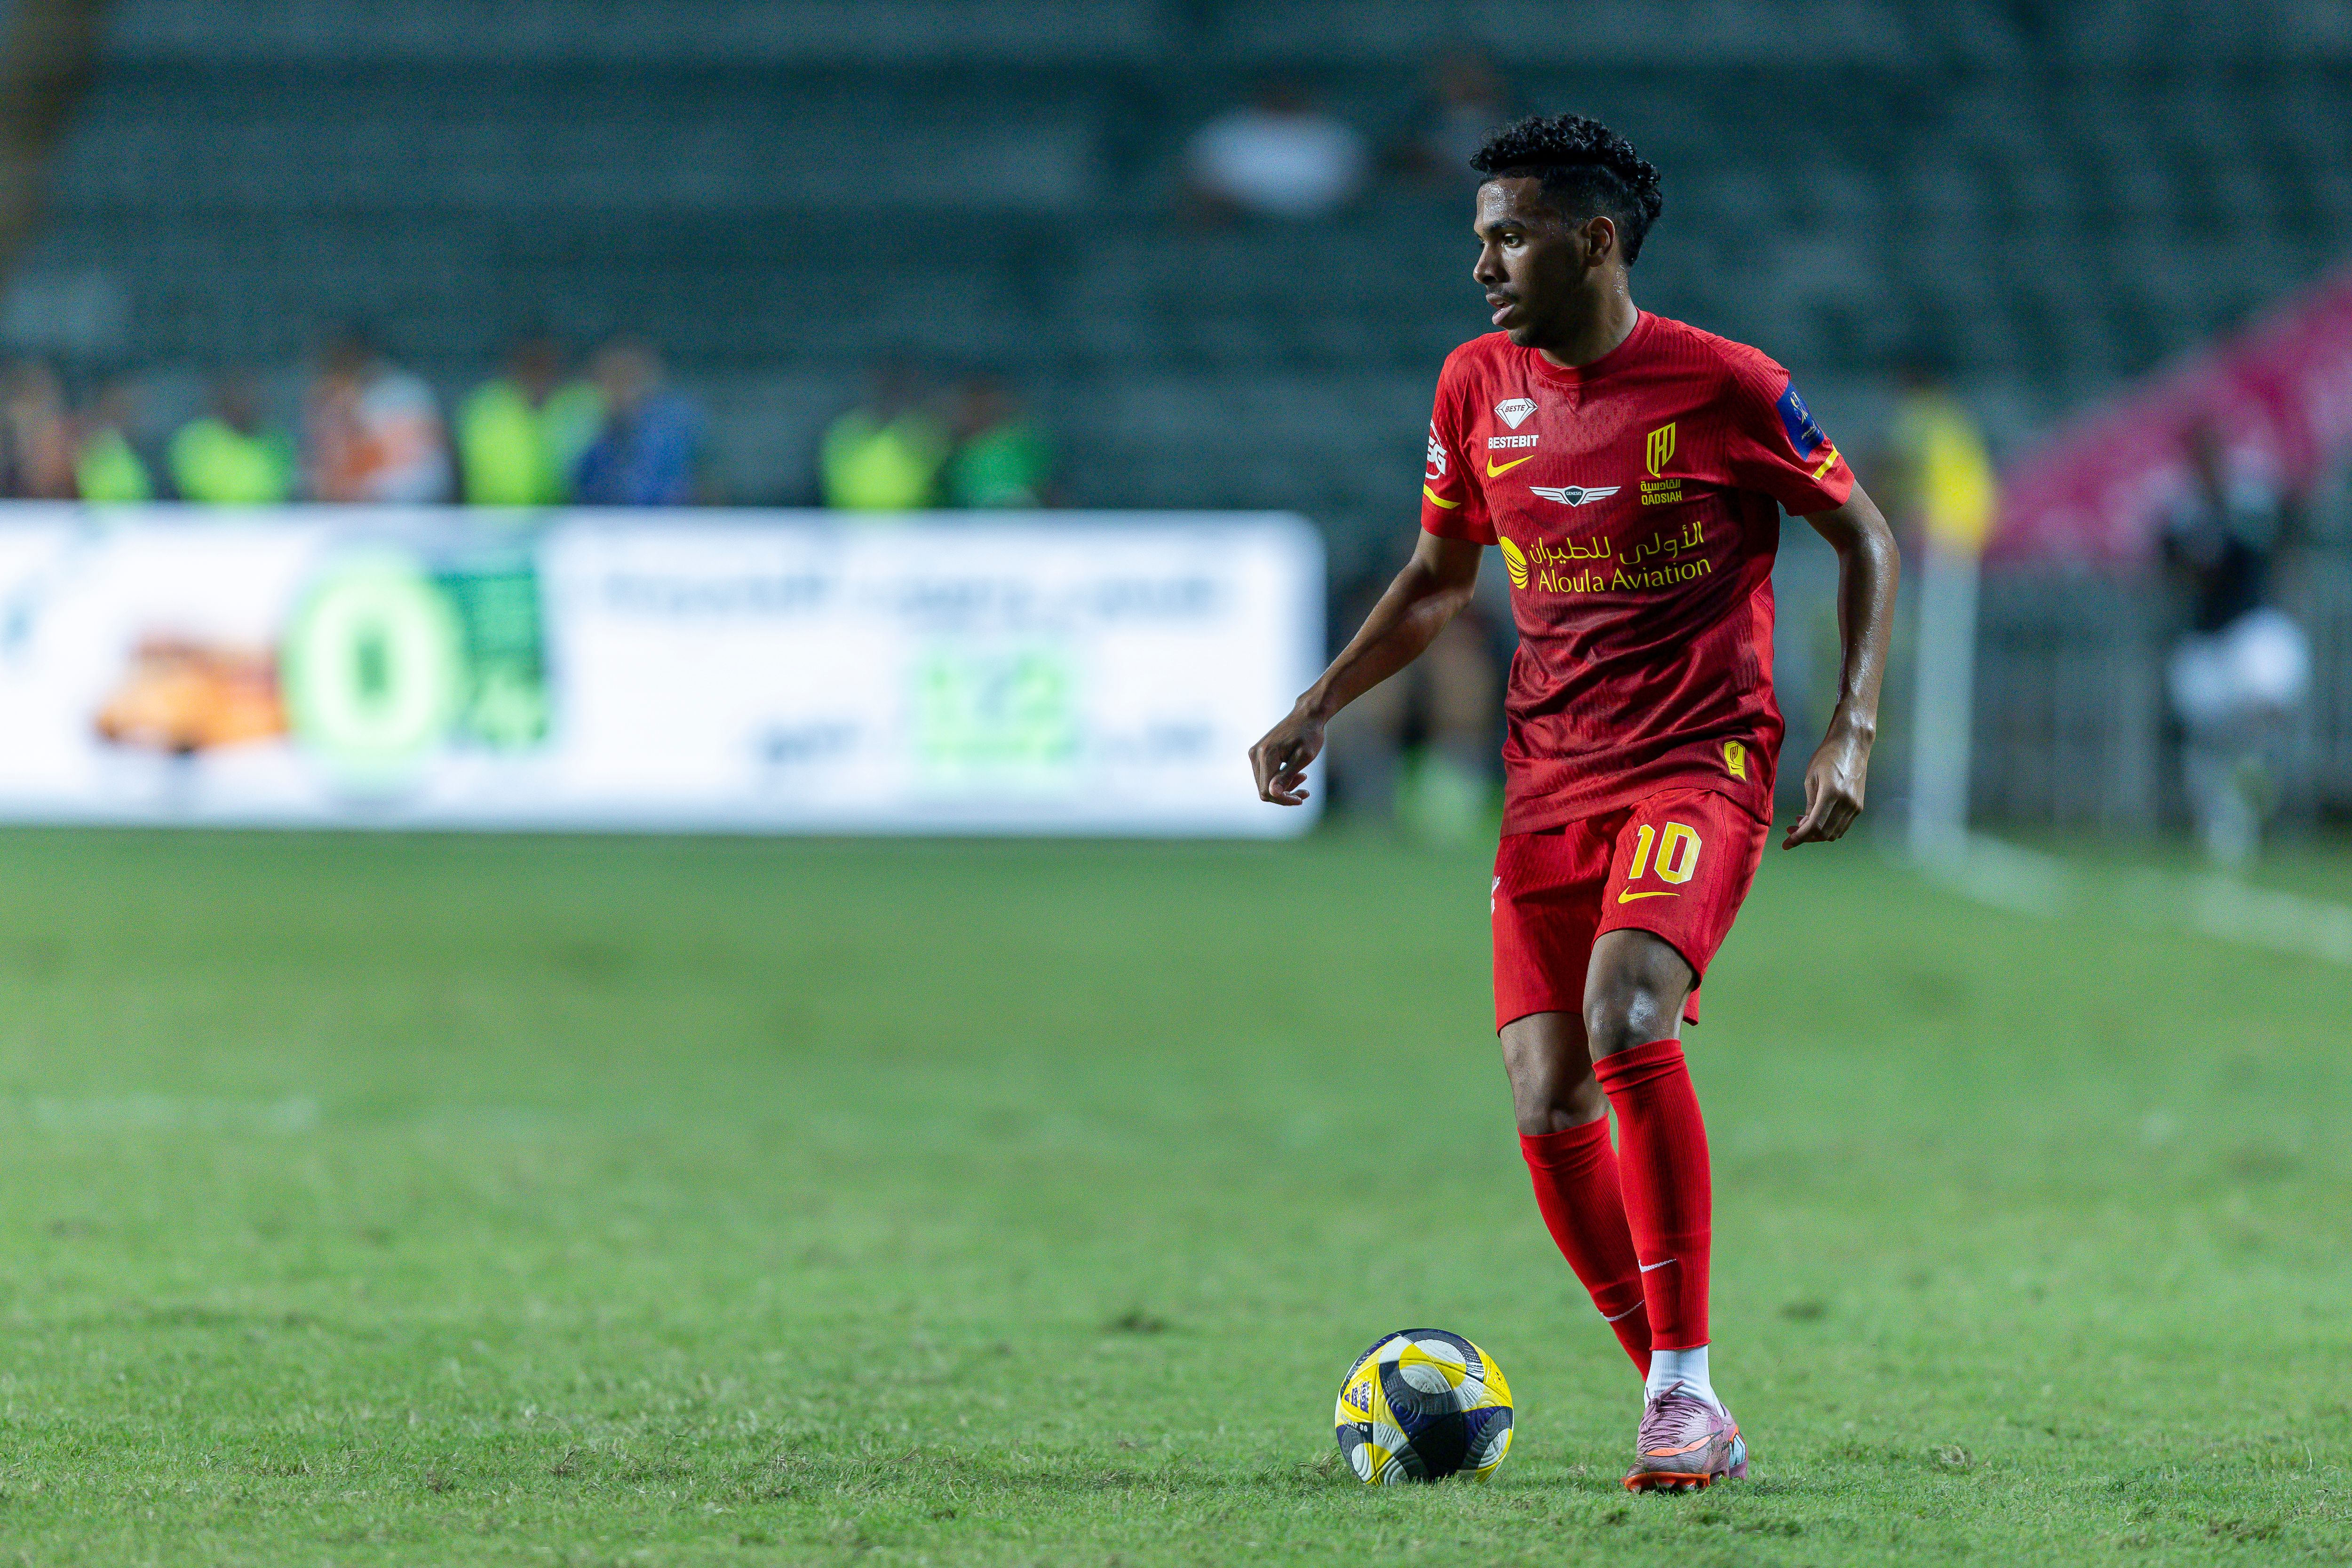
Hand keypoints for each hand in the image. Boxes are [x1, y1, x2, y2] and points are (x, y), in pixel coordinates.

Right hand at [1250, 702, 1325, 805]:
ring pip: (1264, 784)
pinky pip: (1265, 775)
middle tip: (1305, 791)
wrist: (1307, 715)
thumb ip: (1287, 775)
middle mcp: (1255, 755)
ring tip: (1303, 778)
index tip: (1301, 799)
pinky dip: (1280, 779)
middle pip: (1264, 790)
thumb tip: (1273, 794)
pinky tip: (1296, 774)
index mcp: (1266, 755)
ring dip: (1284, 787)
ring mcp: (1254, 753)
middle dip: (1285, 795)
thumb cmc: (1309, 734)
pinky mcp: (1258, 753)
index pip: (1267, 791)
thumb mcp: (1304, 757)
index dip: (1283, 800)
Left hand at [1782, 717, 1870, 848]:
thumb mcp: (1811, 778)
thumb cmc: (1827, 756)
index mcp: (1832, 794)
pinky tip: (1816, 820)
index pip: (1814, 825)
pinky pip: (1842, 826)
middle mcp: (1847, 803)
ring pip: (1834, 832)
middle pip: (1824, 833)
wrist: (1852, 745)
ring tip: (1801, 824)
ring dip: (1817, 834)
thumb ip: (1809, 804)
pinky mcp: (1859, 806)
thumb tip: (1805, 825)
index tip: (1786, 844)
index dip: (1799, 838)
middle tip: (1791, 831)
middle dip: (1806, 837)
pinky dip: (1828, 828)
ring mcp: (1855, 806)